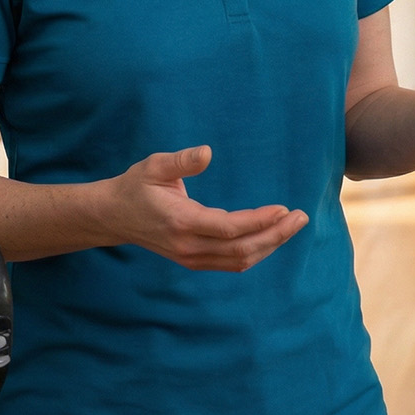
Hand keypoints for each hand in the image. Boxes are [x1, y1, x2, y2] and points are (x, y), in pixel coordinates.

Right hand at [107, 145, 307, 271]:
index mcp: (181, 222)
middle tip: (301, 218)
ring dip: (269, 246)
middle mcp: (188, 246)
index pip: (229, 229)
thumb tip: (207, 152)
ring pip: (239, 261)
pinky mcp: (193, 261)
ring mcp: (190, 257)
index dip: (260, 221)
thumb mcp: (153, 166)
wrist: (113, 216)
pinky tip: (271, 237)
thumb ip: (181, 161)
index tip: (283, 208)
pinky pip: (230, 263)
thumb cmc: (136, 186)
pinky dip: (255, 253)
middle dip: (275, 235)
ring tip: (292, 226)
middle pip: (241, 250)